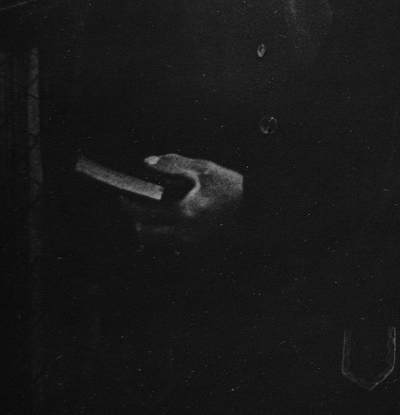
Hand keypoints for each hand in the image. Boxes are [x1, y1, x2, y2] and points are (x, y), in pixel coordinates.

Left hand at [122, 154, 241, 247]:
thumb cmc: (235, 189)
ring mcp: (192, 246)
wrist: (261, 212)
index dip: (128, 203)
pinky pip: (173, 246)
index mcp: (185, 212)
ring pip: (157, 241)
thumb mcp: (206, 170)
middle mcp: (185, 234)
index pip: (142, 212)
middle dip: (137, 220)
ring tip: (159, 212)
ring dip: (153, 227)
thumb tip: (148, 163)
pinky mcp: (199, 251)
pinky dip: (169, 234)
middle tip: (137, 206)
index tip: (122, 195)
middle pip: (145, 234)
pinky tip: (178, 221)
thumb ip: (174, 165)